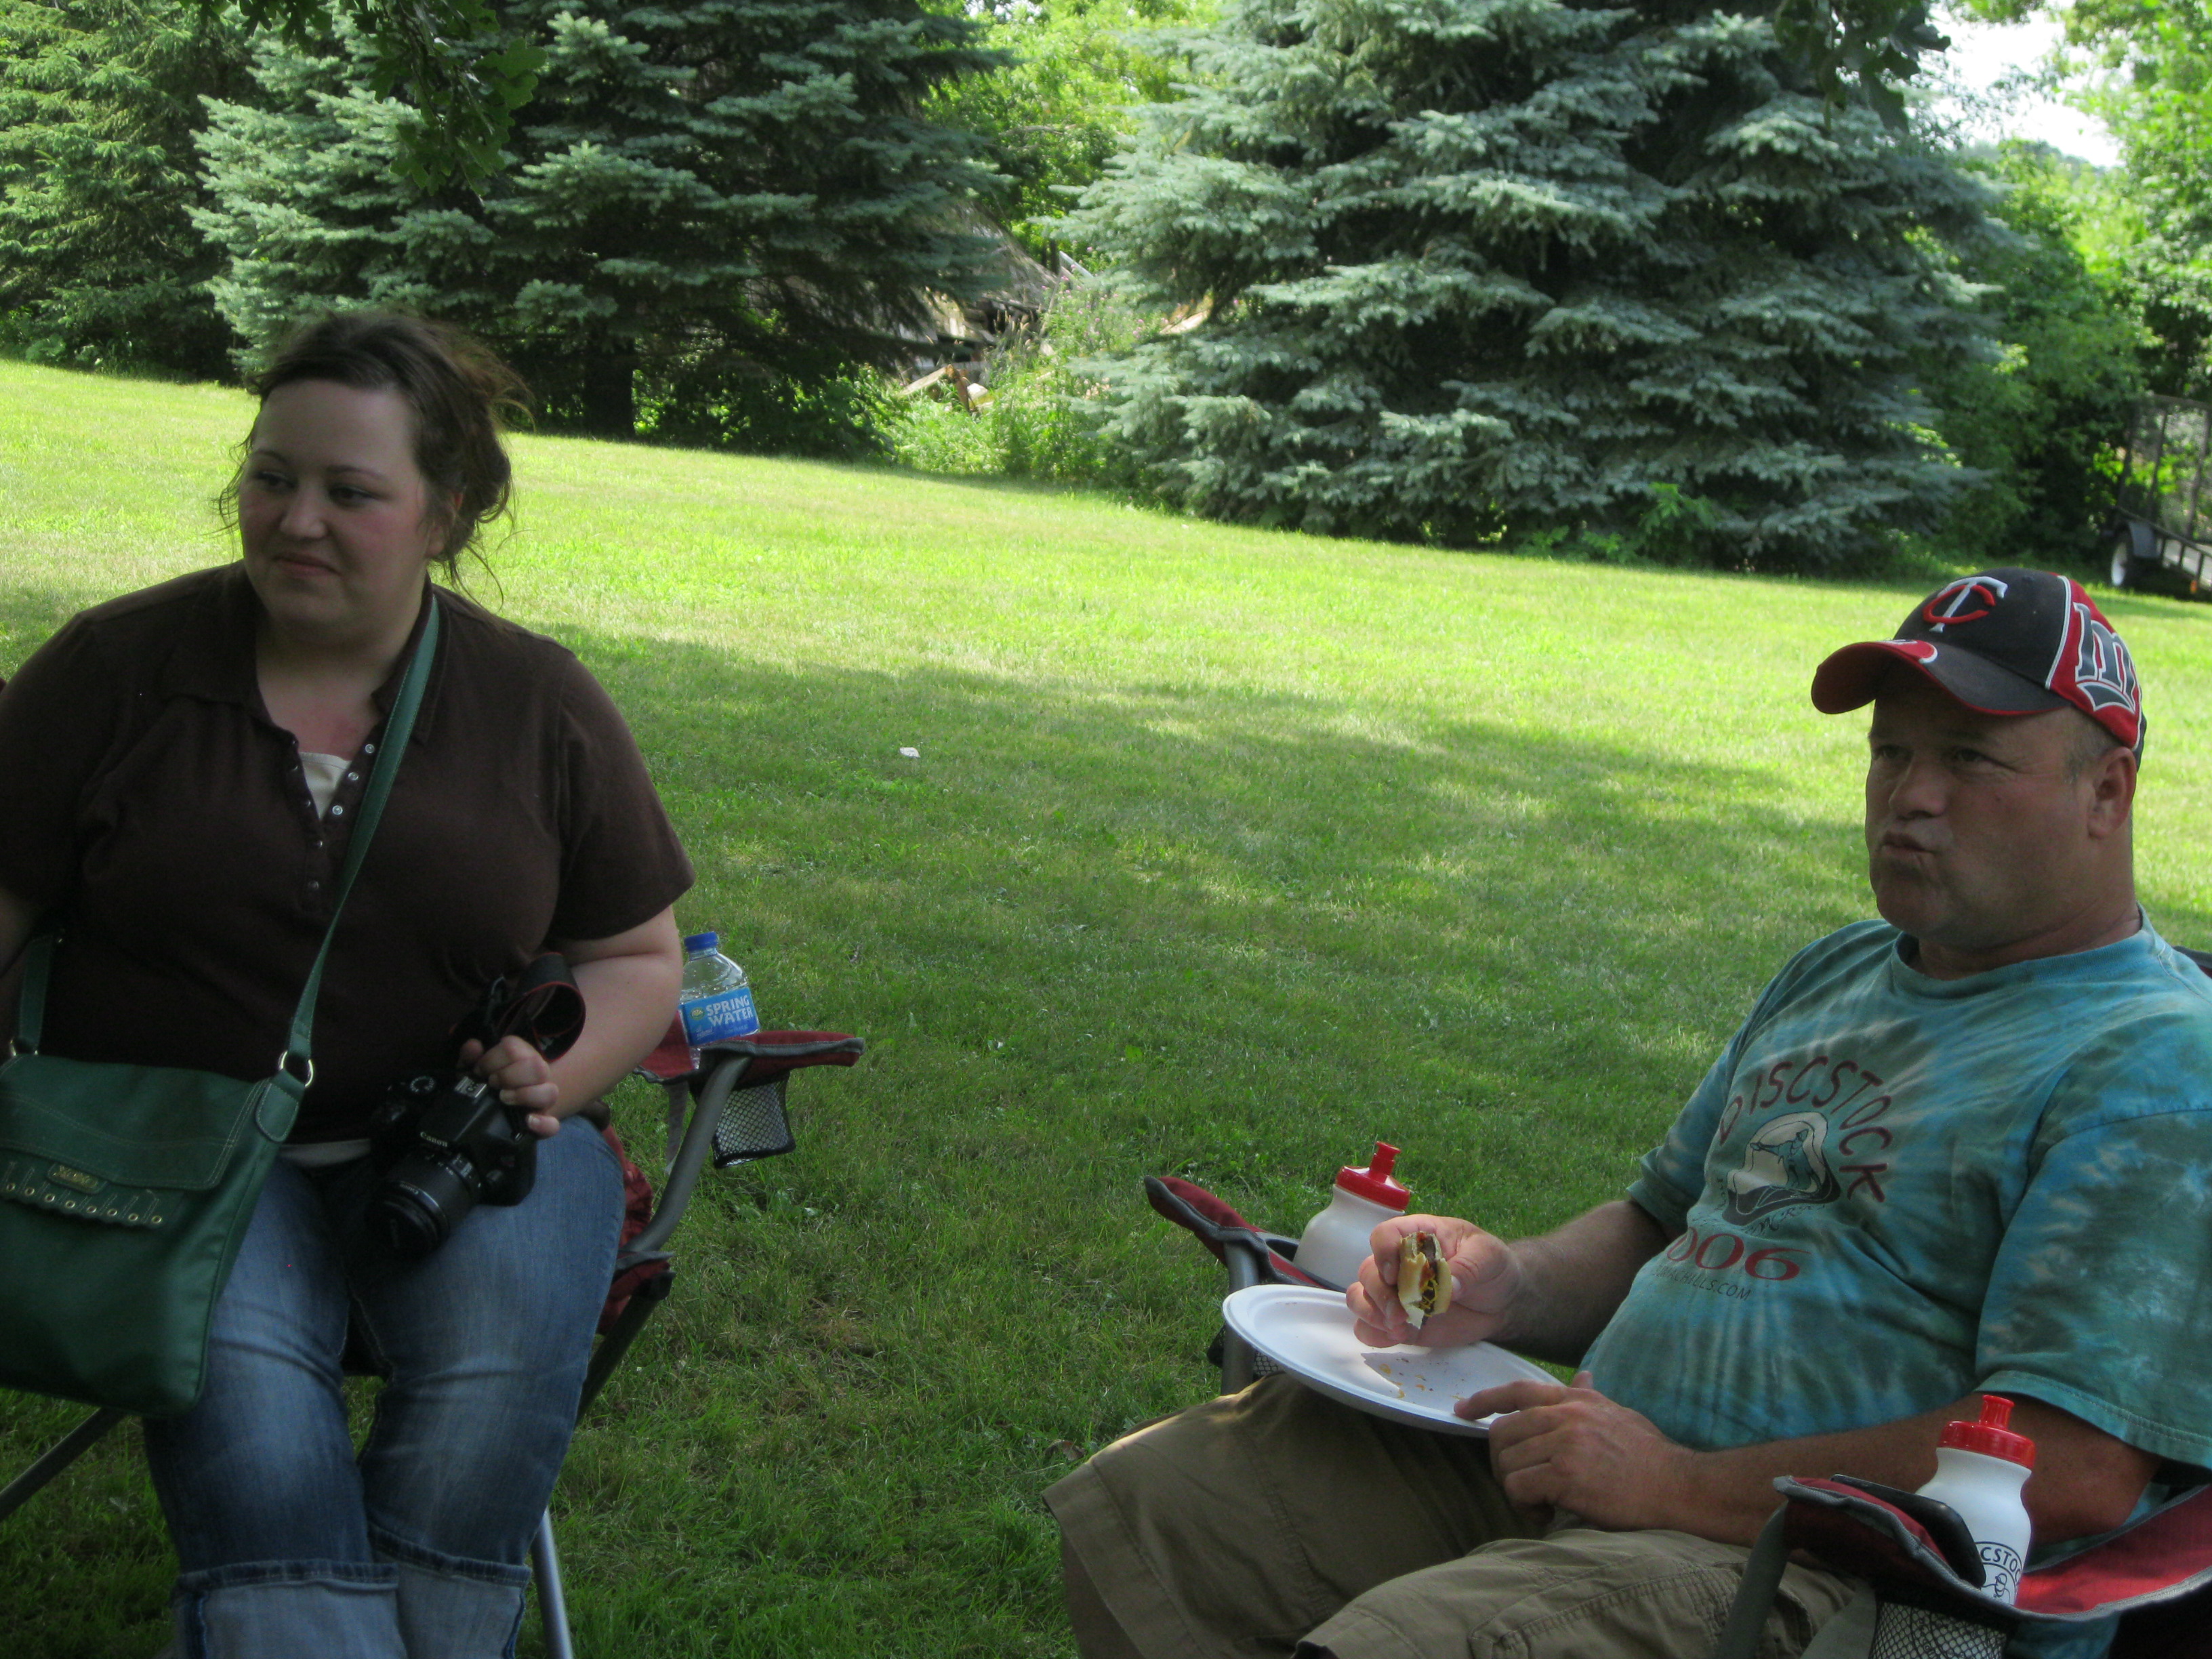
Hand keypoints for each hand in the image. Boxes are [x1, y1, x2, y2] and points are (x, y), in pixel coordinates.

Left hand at [460, 1035, 560, 1137]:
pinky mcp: (543, 1123)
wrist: (495, 1108)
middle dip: (509, 1076)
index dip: (493, 1059)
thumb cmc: (485, 1082)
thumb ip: (471, 1055)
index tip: (480, 1070)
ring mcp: (543, 1099)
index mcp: (522, 1056)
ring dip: (525, 1095)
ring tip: (503, 1098)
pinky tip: (528, 1121)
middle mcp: (538, 1074)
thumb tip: (474, 1046)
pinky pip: (553, 1125)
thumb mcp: (474, 1068)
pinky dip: (543, 1124)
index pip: (515, 1049)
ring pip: (550, 1092)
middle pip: (537, 1067)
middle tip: (492, 1083)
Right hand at [1347, 1214, 1523, 1349]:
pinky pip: (1369, 1327)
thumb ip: (1469, 1267)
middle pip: (1368, 1271)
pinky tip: (1396, 1337)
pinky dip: (1374, 1334)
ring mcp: (1396, 1294)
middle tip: (1402, 1314)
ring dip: (1371, 1314)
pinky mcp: (1399, 1322)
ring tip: (1398, 1329)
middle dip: (1379, 1294)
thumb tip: (1449, 1285)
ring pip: (1359, 1298)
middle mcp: (1398, 1264)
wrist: (1502, 1301)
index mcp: (1417, 1237)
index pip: (1385, 1235)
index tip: (1397, 1275)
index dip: (1384, 1253)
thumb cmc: (1492, 1267)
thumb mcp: (1488, 1257)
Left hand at [1461, 1370, 1695, 1530]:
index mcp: (1576, 1399)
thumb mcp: (1619, 1414)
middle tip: (1522, 1485)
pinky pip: (1518, 1488)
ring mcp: (1565, 1443)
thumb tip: (1583, 1376)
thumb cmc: (1650, 1457)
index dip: (1484, 1400)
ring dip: (1515, 1490)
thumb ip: (1592, 1398)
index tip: (1463, 1411)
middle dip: (1502, 1463)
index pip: (1517, 1390)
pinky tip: (1546, 1514)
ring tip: (1541, 1503)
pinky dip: (1524, 1506)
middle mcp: (1566, 1415)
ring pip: (1506, 1463)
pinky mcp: (1565, 1474)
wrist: (1678, 1487)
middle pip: (1502, 1433)